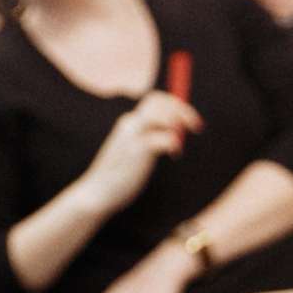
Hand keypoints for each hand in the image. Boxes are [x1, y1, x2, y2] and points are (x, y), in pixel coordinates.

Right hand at [81, 92, 201, 214]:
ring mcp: (133, 136)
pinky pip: (166, 137)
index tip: (188, 120)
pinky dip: (175, 143)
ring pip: (163, 114)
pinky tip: (174, 155)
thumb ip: (147, 138)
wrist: (97, 193)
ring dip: (179, 124)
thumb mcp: (132, 151)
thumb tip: (172, 132)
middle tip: (196, 127)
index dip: (176, 104)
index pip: (156, 99)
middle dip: (183, 110)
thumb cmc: (117, 176)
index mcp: (129, 123)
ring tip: (178, 144)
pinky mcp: (138, 150)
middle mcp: (130, 124)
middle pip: (161, 101)